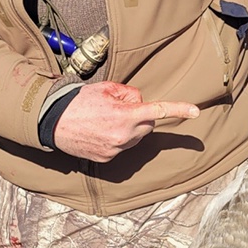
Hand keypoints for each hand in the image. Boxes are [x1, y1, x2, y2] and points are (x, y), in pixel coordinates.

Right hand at [54, 82, 197, 162]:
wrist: (51, 121)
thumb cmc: (79, 101)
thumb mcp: (106, 88)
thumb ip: (129, 93)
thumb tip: (140, 103)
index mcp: (125, 115)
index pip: (157, 110)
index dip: (178, 109)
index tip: (196, 111)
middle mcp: (123, 135)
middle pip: (147, 125)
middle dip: (140, 117)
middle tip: (118, 109)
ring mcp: (115, 149)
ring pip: (136, 137)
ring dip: (129, 129)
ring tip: (105, 121)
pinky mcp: (107, 158)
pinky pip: (122, 147)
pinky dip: (116, 140)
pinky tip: (99, 132)